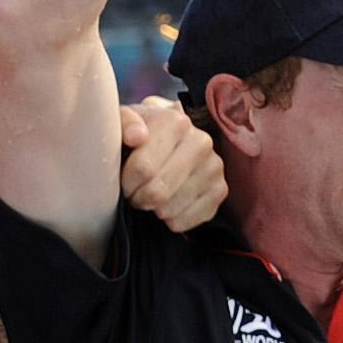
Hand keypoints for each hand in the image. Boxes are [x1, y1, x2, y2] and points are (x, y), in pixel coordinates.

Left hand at [119, 97, 226, 233]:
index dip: (125, 181)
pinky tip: (166, 204)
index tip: (122, 179)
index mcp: (176, 123)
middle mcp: (201, 143)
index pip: (143, 169)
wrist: (167, 138)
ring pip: (170, 210)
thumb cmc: (139, 133)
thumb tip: (137, 136)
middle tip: (133, 191)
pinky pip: (186, 221)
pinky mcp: (220, 191)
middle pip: (157, 192)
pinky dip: (169, 220)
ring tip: (149, 194)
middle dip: (137, 197)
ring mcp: (214, 168)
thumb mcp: (123, 121)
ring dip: (152, 209)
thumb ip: (124, 123)